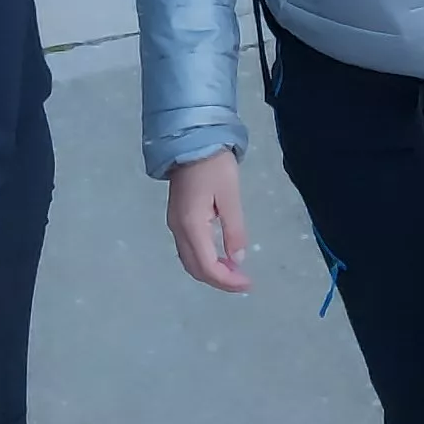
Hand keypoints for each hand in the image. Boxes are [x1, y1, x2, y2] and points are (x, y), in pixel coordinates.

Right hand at [164, 151, 254, 293]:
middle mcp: (178, 229)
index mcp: (191, 225)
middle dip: (219, 280)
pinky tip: (220, 256)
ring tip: (235, 271)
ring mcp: (175, 224)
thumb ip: (234, 230)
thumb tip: (238, 260)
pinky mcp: (177, 218)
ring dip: (211, 271)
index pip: (207, 266)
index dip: (227, 281)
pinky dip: (204, 260)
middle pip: (195, 268)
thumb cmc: (214, 166)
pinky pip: (188, 249)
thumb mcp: (230, 196)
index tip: (248, 283)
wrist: (191, 140)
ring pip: (190, 260)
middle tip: (244, 281)